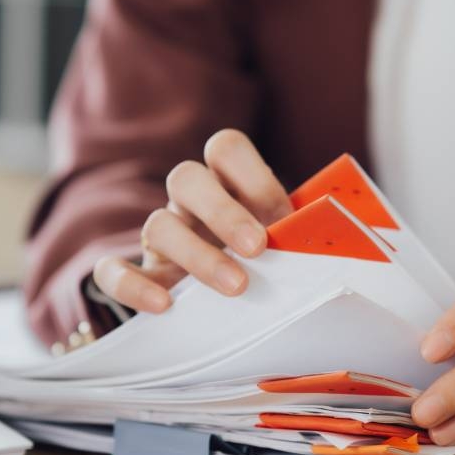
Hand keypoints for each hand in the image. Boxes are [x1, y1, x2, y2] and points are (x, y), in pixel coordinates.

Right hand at [93, 129, 292, 311]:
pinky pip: (111, 271)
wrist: (228, 300)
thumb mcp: (286, 242)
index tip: (280, 215)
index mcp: (227, 184)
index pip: (225, 148)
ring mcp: (161, 237)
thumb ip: (302, 234)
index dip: (251, 174)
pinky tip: (164, 306)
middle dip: (223, 212)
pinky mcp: (141, 274)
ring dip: (197, 255)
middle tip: (257, 248)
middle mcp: (189, 203)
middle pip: (185, 178)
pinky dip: (132, 285)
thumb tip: (343, 241)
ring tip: (236, 287)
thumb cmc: (266, 263)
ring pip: (157, 225)